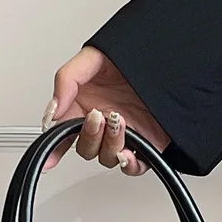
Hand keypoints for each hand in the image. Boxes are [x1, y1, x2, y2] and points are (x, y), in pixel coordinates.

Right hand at [42, 46, 169, 175]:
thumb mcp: (94, 56)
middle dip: (89, 137)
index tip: (48, 157)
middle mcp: (103, 123)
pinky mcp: (146, 144)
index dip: (54, 148)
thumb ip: (67, 80)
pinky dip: (129, 164)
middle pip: (86, 148)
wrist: (173, 56)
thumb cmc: (135, 55)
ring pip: (107, 157)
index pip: (64, 132)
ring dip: (109, 145)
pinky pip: (134, 166)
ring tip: (118, 121)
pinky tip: (127, 152)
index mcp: (85, 104)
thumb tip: (52, 111)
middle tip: (97, 117)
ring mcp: (125, 135)